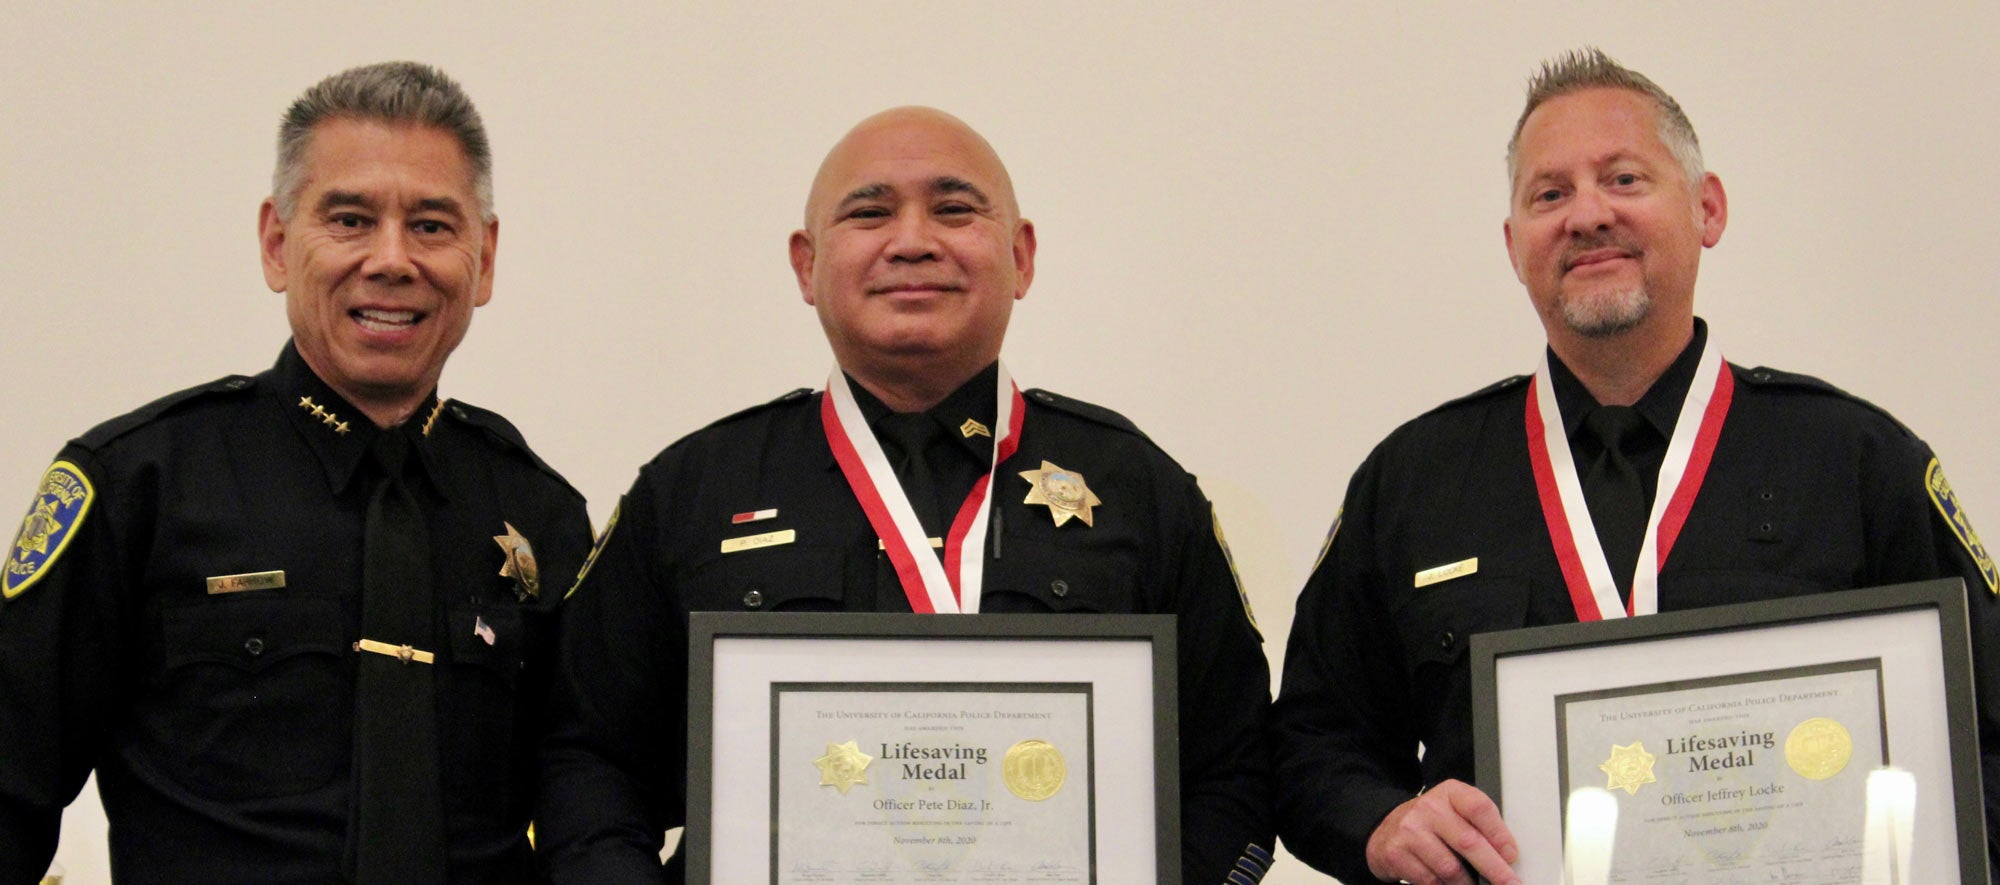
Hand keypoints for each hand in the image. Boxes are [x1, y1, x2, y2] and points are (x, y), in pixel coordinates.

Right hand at [1364, 780, 1519, 884]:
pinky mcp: (1397, 853)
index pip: (1479, 808)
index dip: (1499, 833)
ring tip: (1472, 884)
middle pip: (1469, 841)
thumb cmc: (1429, 824)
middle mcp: (1428, 808)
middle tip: (1509, 883)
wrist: (1385, 831)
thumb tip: (1505, 857)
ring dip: (1467, 883)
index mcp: (1449, 793)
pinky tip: (1448, 883)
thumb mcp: (1453, 813)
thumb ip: (1477, 827)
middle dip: (1494, 869)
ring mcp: (1410, 830)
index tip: (1511, 855)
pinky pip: (1431, 880)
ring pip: (1451, 868)